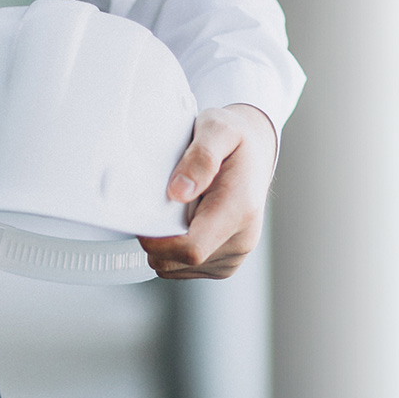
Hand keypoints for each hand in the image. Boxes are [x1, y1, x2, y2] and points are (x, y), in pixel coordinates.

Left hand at [140, 103, 277, 278]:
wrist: (257, 153)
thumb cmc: (237, 141)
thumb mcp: (219, 129)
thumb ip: (201, 157)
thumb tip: (179, 191)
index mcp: (240, 210)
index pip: (192, 248)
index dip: (158, 244)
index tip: (141, 223)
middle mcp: (242, 239)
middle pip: (178, 261)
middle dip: (157, 241)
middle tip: (159, 207)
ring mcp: (234, 255)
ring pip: (176, 268)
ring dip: (165, 245)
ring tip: (177, 212)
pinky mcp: (225, 264)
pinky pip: (184, 269)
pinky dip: (174, 251)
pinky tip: (185, 223)